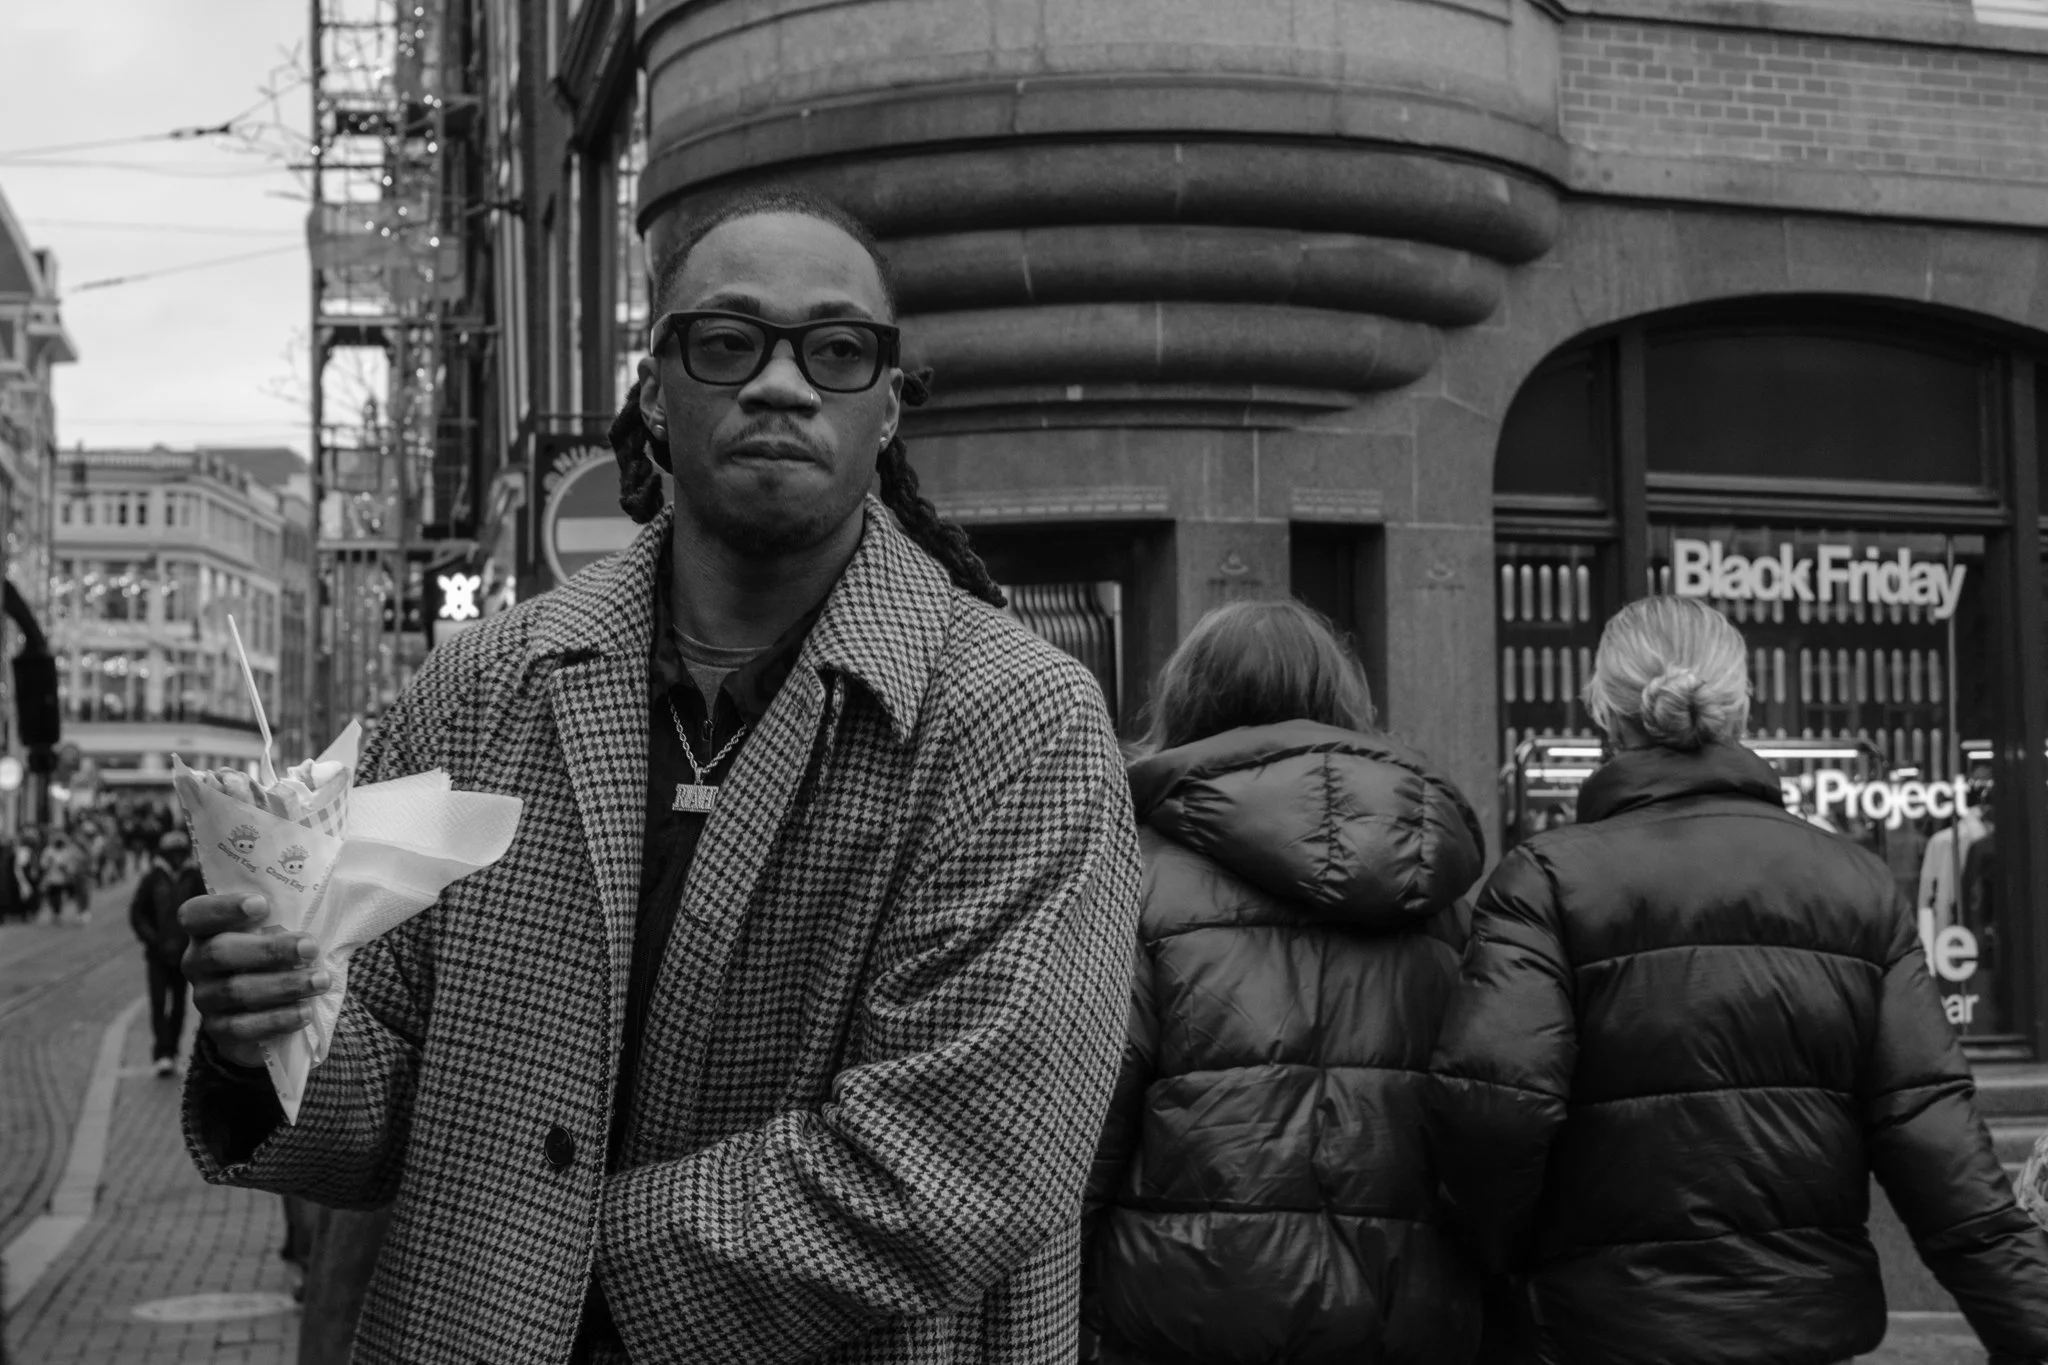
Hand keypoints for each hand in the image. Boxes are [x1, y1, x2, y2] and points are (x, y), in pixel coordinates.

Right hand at [180, 893, 326, 1070]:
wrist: (272, 1009)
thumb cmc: (280, 954)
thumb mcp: (282, 929)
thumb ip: (294, 913)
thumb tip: (339, 893)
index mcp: (206, 930)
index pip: (196, 914)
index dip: (224, 907)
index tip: (262, 904)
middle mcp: (197, 963)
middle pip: (219, 952)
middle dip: (269, 949)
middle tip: (310, 947)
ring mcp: (204, 998)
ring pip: (235, 991)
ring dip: (284, 985)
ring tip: (321, 981)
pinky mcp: (218, 1030)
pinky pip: (242, 1027)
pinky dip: (277, 1019)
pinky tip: (305, 1013)